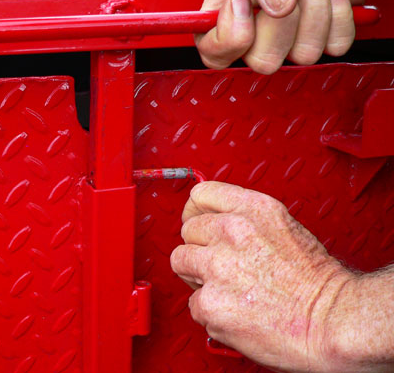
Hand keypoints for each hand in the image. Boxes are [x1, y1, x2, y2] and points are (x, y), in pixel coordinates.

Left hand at [170, 182, 354, 371]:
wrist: (334, 321)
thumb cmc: (316, 280)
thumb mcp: (282, 225)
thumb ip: (245, 218)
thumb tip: (213, 221)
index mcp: (252, 208)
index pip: (200, 194)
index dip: (196, 211)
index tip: (198, 222)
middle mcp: (231, 232)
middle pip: (187, 230)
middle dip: (199, 247)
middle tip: (220, 264)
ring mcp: (217, 267)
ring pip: (181, 262)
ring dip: (198, 276)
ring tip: (225, 287)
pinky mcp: (211, 302)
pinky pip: (193, 302)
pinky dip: (210, 311)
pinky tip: (235, 310)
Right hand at [196, 0, 390, 73]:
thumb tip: (275, 5)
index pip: (212, 49)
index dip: (229, 39)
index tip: (244, 4)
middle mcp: (258, 21)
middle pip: (261, 60)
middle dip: (282, 25)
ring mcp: (293, 29)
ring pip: (301, 55)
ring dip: (315, 13)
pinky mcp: (327, 30)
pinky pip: (334, 46)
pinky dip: (340, 16)